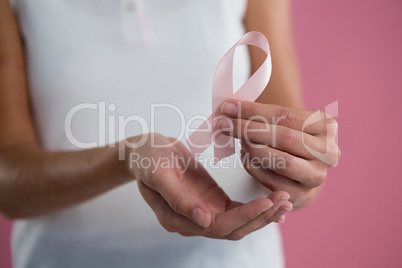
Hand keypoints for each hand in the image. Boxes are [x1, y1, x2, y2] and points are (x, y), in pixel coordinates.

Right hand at [124, 133, 292, 239]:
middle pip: (232, 229)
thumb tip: (204, 222)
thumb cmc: (149, 158)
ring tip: (285, 202)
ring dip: (262, 215)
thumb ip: (179, 198)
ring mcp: (203, 212)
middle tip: (284, 200)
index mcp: (176, 218)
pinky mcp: (211, 201)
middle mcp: (192, 222)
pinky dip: (255, 208)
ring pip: (238, 223)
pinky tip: (272, 202)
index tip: (267, 202)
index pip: (217, 226)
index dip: (244, 217)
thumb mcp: (159, 173)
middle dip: (260, 217)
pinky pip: (236, 211)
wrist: (146, 150)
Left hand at [218, 100, 339, 207]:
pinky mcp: (301, 194)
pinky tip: (245, 157)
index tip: (227, 107)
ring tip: (240, 142)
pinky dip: (253, 167)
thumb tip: (228, 107)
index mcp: (325, 125)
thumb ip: (261, 113)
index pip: (284, 114)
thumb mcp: (284, 122)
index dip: (253, 111)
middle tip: (223, 124)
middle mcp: (328, 151)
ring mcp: (317, 175)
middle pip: (283, 137)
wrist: (302, 170)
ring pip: (280, 160)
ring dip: (252, 149)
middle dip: (248, 129)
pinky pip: (271, 180)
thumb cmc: (289, 140)